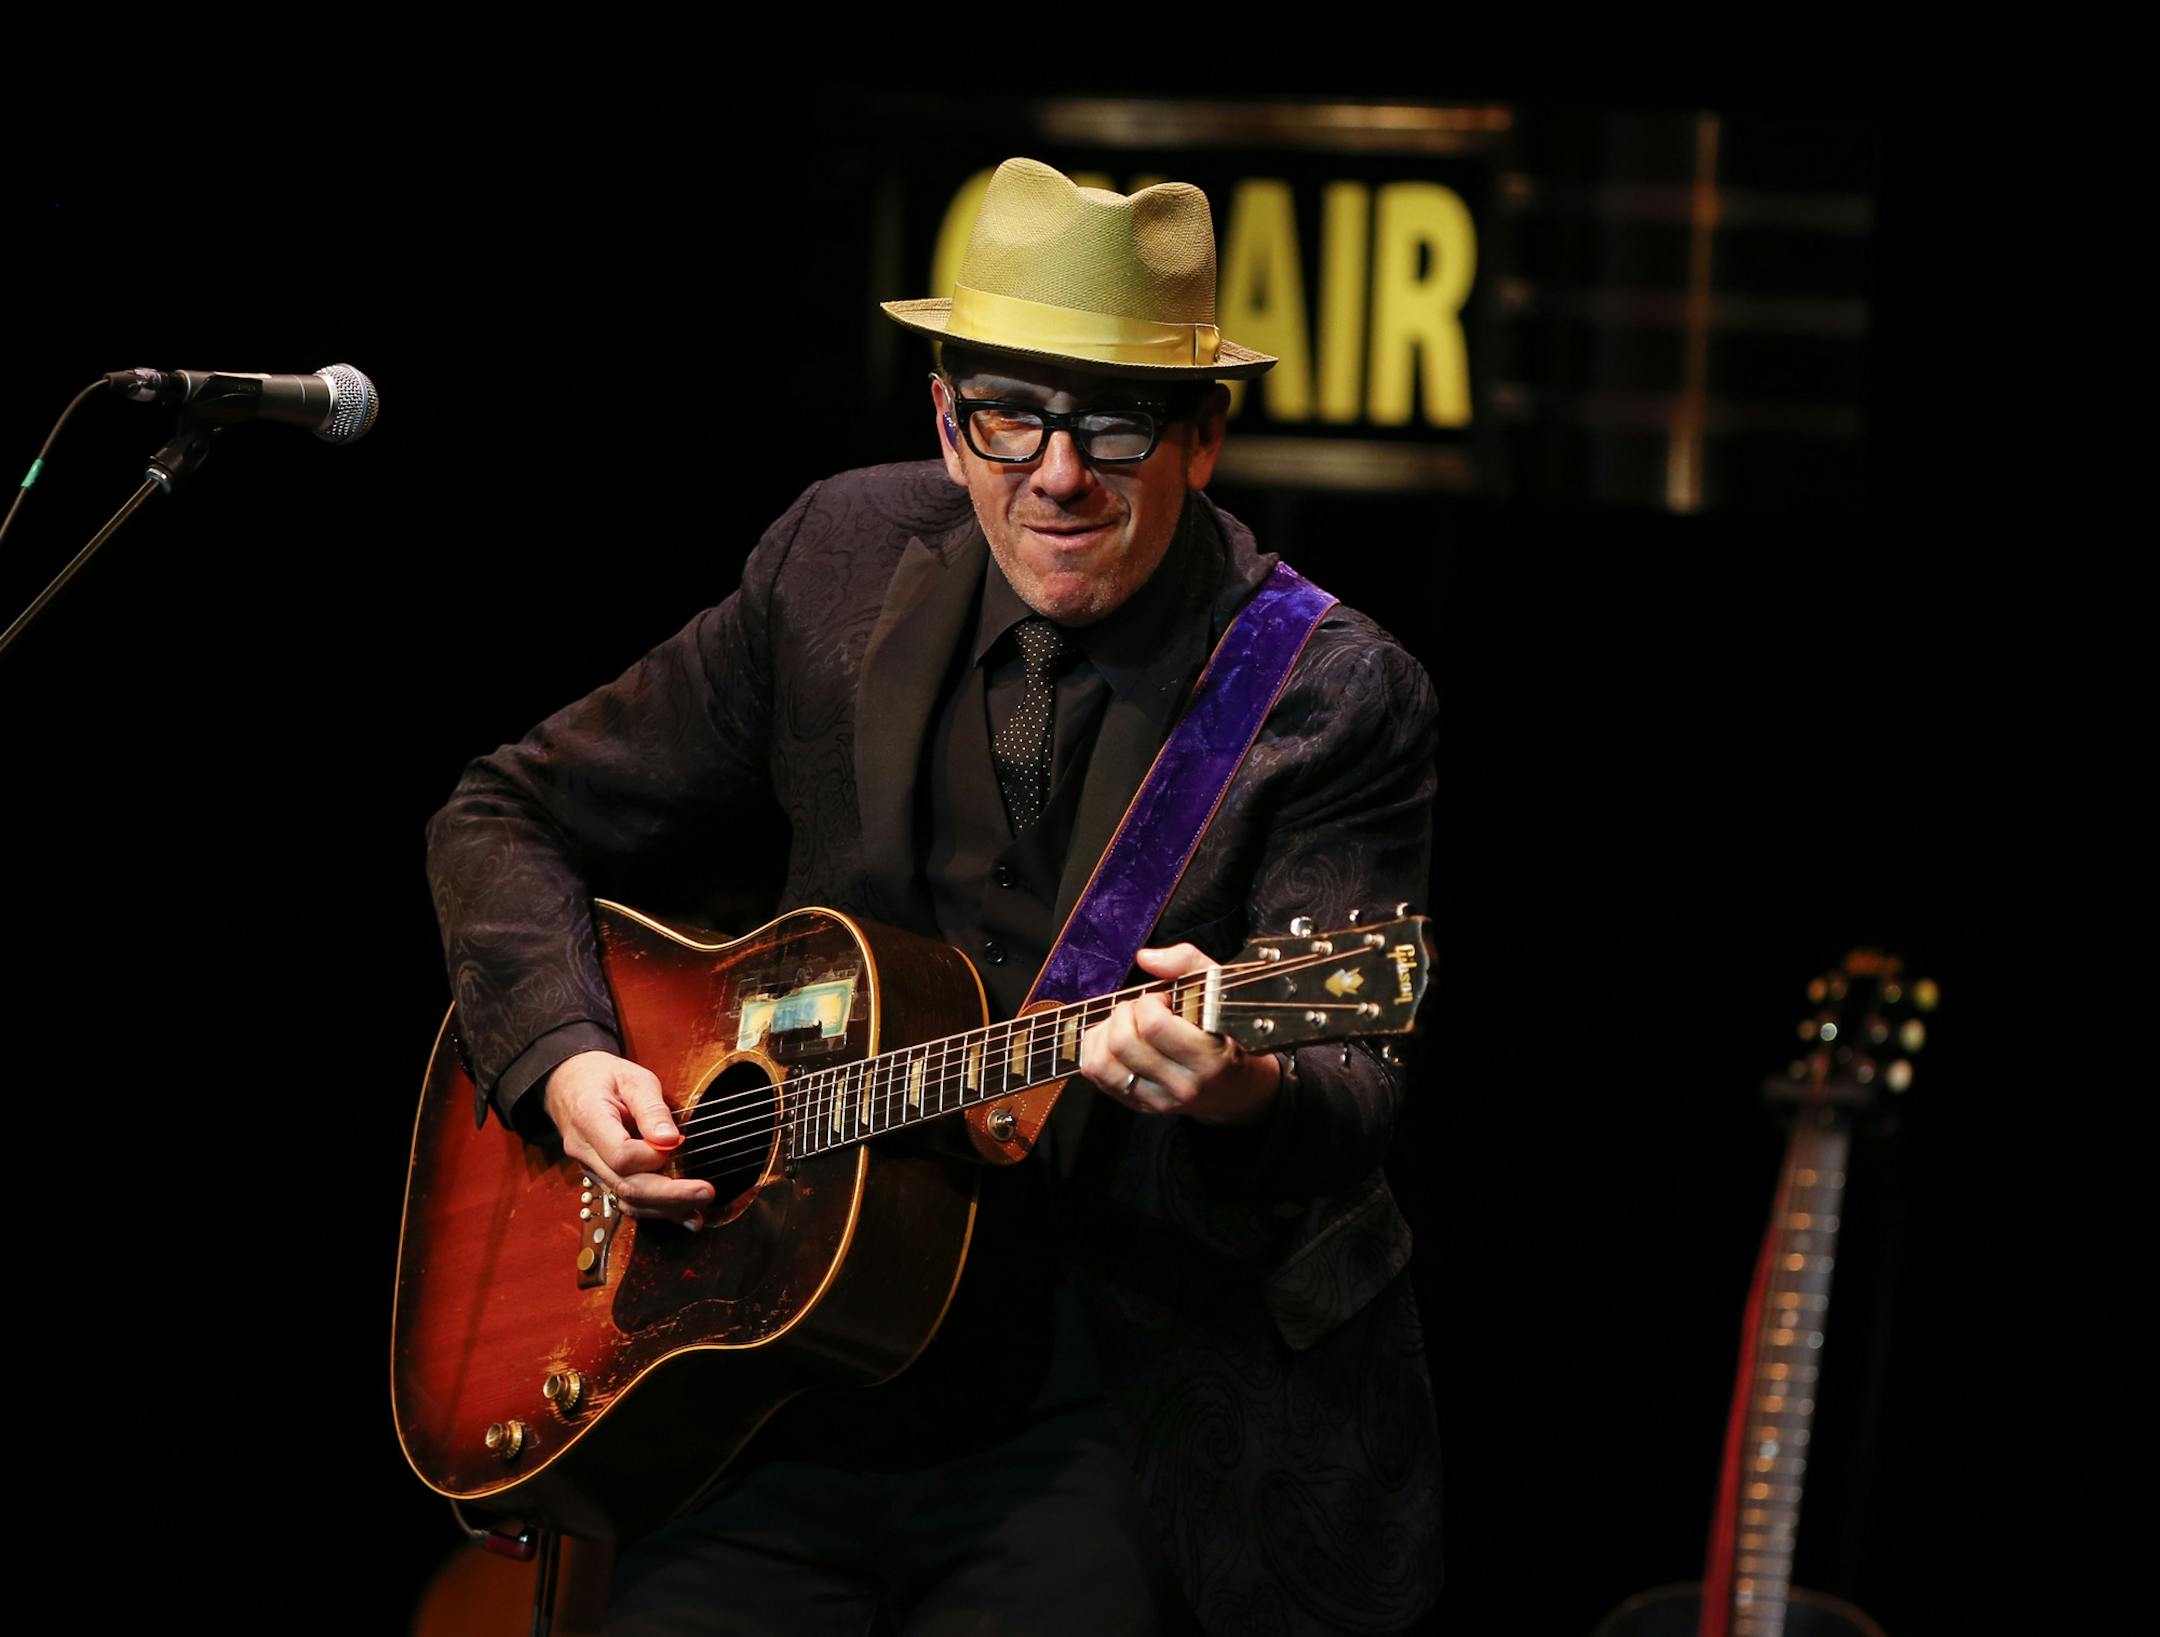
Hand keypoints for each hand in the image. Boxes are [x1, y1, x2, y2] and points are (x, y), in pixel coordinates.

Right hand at [543, 1050, 714, 1229]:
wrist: (570, 1084)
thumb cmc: (604, 1077)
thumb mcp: (632, 1078)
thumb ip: (651, 1108)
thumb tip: (669, 1140)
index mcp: (588, 1119)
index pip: (621, 1154)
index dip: (652, 1156)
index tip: (677, 1142)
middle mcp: (584, 1151)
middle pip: (626, 1186)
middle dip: (669, 1195)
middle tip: (706, 1193)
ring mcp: (590, 1169)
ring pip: (626, 1200)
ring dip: (664, 1210)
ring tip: (698, 1216)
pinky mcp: (601, 1177)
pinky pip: (625, 1199)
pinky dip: (654, 1210)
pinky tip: (682, 1215)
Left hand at [1079, 944, 1280, 1125]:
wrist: (1242, 1091)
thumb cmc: (1233, 1035)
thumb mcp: (1224, 992)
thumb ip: (1188, 964)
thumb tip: (1145, 958)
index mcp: (1211, 1058)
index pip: (1154, 1027)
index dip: (1149, 1002)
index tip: (1163, 999)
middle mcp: (1182, 1085)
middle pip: (1123, 1044)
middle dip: (1125, 1013)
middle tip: (1142, 1009)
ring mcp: (1158, 1100)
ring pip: (1102, 1064)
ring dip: (1105, 1033)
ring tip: (1126, 1024)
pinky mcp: (1139, 1106)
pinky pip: (1097, 1076)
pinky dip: (1096, 1050)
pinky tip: (1114, 1039)